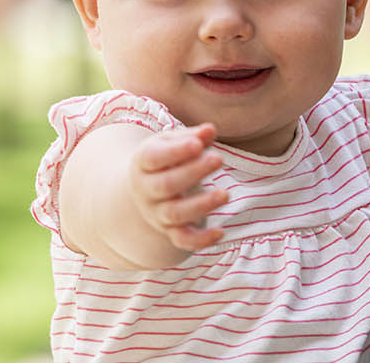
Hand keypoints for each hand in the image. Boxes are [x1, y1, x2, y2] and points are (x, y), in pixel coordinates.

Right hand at [128, 124, 227, 251]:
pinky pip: (183, 240)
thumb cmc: (166, 158)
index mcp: (143, 163)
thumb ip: (193, 136)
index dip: (175, 151)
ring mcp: (157, 213)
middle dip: (192, 172)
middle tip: (218, 158)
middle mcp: (147, 190)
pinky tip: (220, 232)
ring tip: (225, 194)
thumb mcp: (174, 142)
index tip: (198, 144)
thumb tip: (210, 130)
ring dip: (200, 205)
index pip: (154, 157)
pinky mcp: (171, 231)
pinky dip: (200, 240)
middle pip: (166, 185)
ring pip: (174, 214)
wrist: (147, 187)